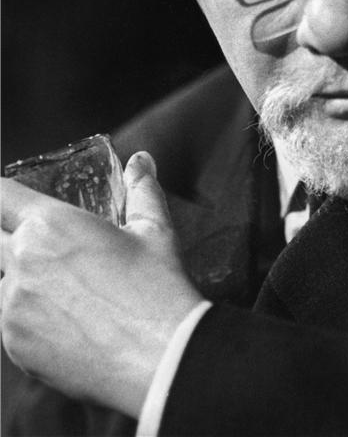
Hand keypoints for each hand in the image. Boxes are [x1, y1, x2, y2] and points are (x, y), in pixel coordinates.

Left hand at [1, 151, 202, 417]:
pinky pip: (8, 322)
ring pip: (0, 283)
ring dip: (18, 278)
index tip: (10, 202)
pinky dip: (28, 317)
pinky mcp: (14, 347)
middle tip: (43, 248)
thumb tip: (141, 161)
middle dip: (9, 236)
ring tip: (61, 288)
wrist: (161, 356)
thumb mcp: (154, 229)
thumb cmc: (158, 287)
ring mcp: (12, 308)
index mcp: (50, 225)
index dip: (3, 197)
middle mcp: (21, 262)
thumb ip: (141, 189)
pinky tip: (65, 321)